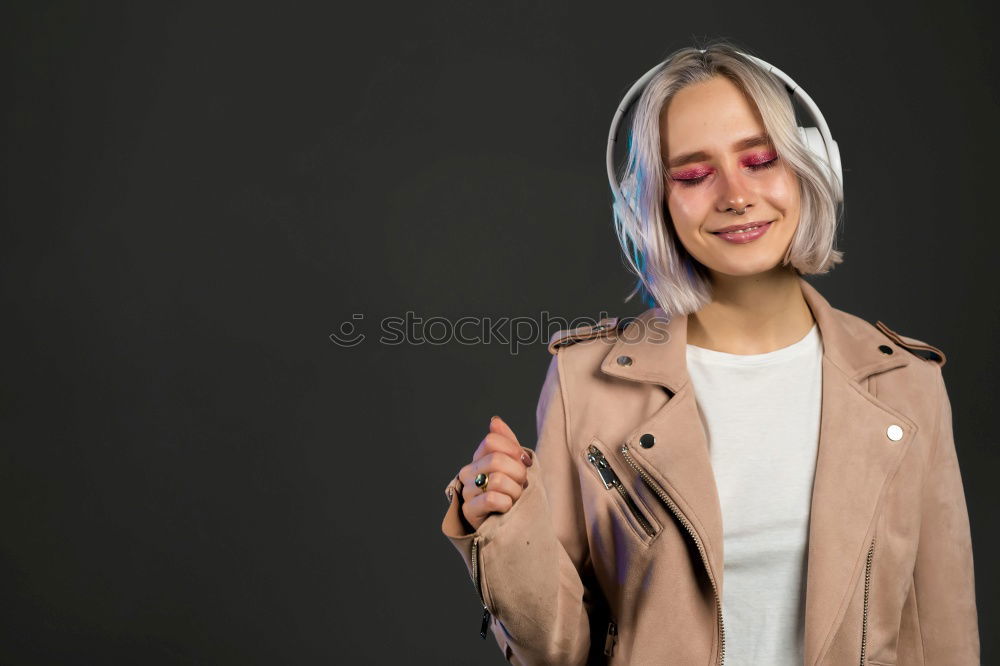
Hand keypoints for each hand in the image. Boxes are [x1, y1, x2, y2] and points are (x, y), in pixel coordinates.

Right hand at [459, 415, 531, 531]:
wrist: (517, 526)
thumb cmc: (516, 494)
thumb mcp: (517, 466)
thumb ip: (507, 443)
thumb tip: (494, 421)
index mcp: (479, 458)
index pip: (492, 441)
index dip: (514, 451)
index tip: (525, 463)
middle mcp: (468, 472)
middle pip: (496, 460)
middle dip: (518, 473)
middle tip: (521, 485)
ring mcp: (467, 492)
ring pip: (497, 480)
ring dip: (515, 491)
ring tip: (515, 499)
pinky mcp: (469, 511)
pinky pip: (492, 498)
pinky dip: (507, 503)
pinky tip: (507, 508)